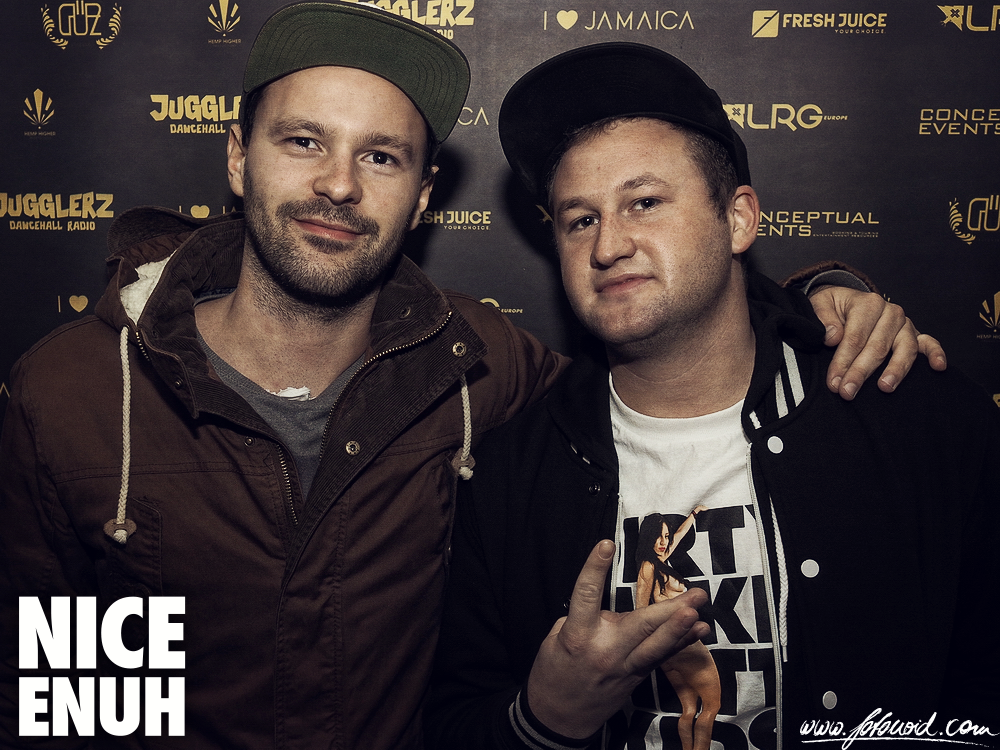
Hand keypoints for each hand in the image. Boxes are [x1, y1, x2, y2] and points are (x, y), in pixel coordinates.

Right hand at [525, 541, 708, 738]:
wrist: (557, 717)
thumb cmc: (553, 673)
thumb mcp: (554, 639)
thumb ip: (581, 619)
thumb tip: (606, 607)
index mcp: (577, 635)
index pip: (586, 595)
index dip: (595, 568)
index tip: (606, 544)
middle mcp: (604, 651)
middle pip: (640, 625)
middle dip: (669, 608)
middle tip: (694, 593)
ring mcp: (623, 667)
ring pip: (657, 646)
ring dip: (681, 628)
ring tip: (700, 611)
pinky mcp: (634, 678)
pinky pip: (660, 657)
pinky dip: (680, 643)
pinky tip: (699, 631)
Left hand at [809, 286, 946, 399]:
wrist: (845, 303)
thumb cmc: (831, 309)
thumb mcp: (818, 305)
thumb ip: (823, 319)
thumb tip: (833, 337)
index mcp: (867, 304)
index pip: (855, 337)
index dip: (843, 361)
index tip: (834, 382)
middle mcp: (890, 313)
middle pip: (877, 347)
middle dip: (861, 372)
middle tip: (847, 393)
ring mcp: (905, 324)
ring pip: (904, 349)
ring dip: (895, 370)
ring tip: (884, 387)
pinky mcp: (914, 334)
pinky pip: (929, 343)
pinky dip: (936, 353)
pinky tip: (938, 367)